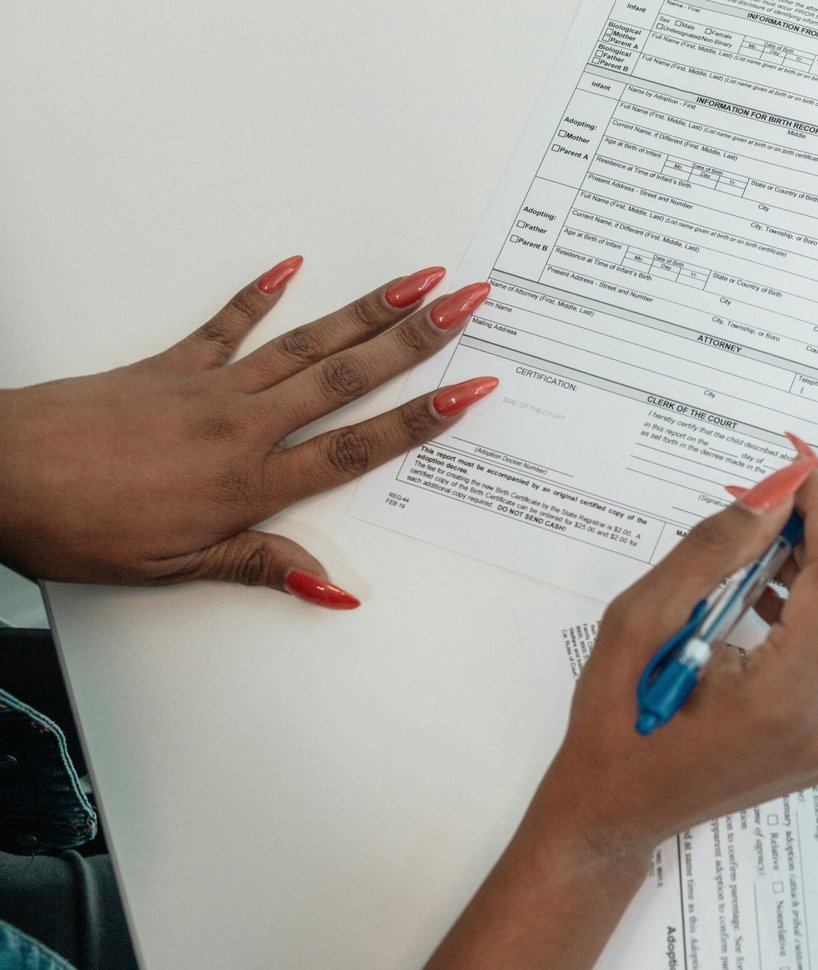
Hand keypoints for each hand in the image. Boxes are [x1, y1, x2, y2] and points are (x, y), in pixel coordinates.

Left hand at [0, 256, 498, 607]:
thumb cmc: (80, 526)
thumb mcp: (175, 570)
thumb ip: (259, 566)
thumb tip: (332, 587)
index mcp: (249, 483)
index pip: (357, 446)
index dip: (421, 418)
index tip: (470, 388)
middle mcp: (242, 425)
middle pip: (348, 378)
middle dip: (417, 338)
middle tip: (469, 302)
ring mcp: (208, 388)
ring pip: (305, 343)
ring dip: (366, 310)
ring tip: (416, 280)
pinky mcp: (169, 366)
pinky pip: (225, 325)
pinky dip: (260, 294)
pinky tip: (292, 267)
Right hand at [531, 450, 817, 866]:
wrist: (610, 819)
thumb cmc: (612, 726)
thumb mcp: (639, 624)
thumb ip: (710, 554)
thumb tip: (770, 499)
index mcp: (780, 697)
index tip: (802, 472)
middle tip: (775, 508)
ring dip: (816, 581)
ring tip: (761, 555)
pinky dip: (810, 622)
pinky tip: (764, 603)